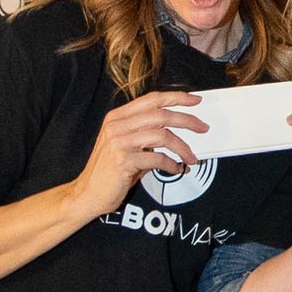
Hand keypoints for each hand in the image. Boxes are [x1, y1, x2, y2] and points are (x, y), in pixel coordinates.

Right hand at [72, 93, 208, 217]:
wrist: (88, 194)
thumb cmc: (110, 171)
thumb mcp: (126, 145)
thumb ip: (145, 134)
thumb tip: (177, 129)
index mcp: (117, 117)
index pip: (151, 100)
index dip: (176, 97)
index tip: (196, 100)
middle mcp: (117, 126)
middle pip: (161, 115)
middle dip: (187, 120)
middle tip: (203, 127)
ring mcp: (119, 142)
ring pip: (162, 135)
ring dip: (182, 147)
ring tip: (192, 157)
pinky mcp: (123, 161)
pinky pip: (157, 158)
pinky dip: (171, 164)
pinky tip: (176, 169)